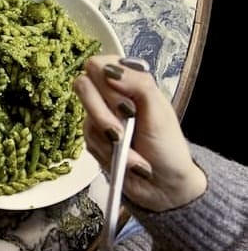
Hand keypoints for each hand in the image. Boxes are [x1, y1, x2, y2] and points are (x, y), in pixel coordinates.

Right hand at [74, 54, 206, 211]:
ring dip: (112, 140)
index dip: (104, 80)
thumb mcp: (159, 111)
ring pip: (86, 118)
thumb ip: (138, 83)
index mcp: (128, 82)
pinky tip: (126, 160)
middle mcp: (110, 97)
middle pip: (82, 86)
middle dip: (104, 113)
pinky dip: (109, 154)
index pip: (97, 64)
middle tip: (125, 126)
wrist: (165, 186)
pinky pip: (87, 141)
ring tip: (134, 152)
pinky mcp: (94, 140)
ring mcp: (99, 118)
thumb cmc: (168, 148)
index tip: (124, 100)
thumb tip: (110, 69)